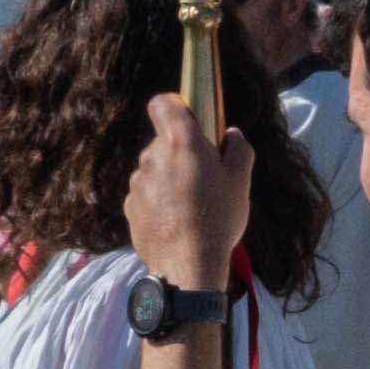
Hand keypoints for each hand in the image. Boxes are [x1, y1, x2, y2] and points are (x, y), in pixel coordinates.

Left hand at [121, 95, 239, 294]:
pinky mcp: (129, 205)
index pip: (162, 103)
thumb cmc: (218, 219)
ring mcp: (137, 181)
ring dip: (169, 177)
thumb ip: (238, 150)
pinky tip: (176, 219)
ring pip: (154, 168)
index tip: (190, 120)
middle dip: (180, 151)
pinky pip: (146, 192)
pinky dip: (158, 199)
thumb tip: (232, 135)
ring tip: (191, 204)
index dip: (175, 106)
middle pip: (163, 141)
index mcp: (181, 142)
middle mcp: (153, 156)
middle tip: (204, 176)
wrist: (188, 265)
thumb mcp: (240, 182)